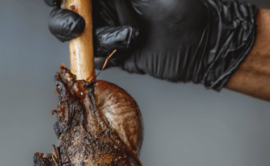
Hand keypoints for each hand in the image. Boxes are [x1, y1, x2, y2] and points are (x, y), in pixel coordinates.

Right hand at [45, 0, 257, 89]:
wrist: (205, 39)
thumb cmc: (180, 5)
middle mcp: (104, 8)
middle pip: (65, 12)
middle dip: (64, 17)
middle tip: (76, 22)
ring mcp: (109, 31)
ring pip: (80, 36)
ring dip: (99, 34)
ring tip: (129, 33)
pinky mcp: (119, 55)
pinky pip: (99, 55)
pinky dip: (110, 49)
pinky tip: (131, 41)